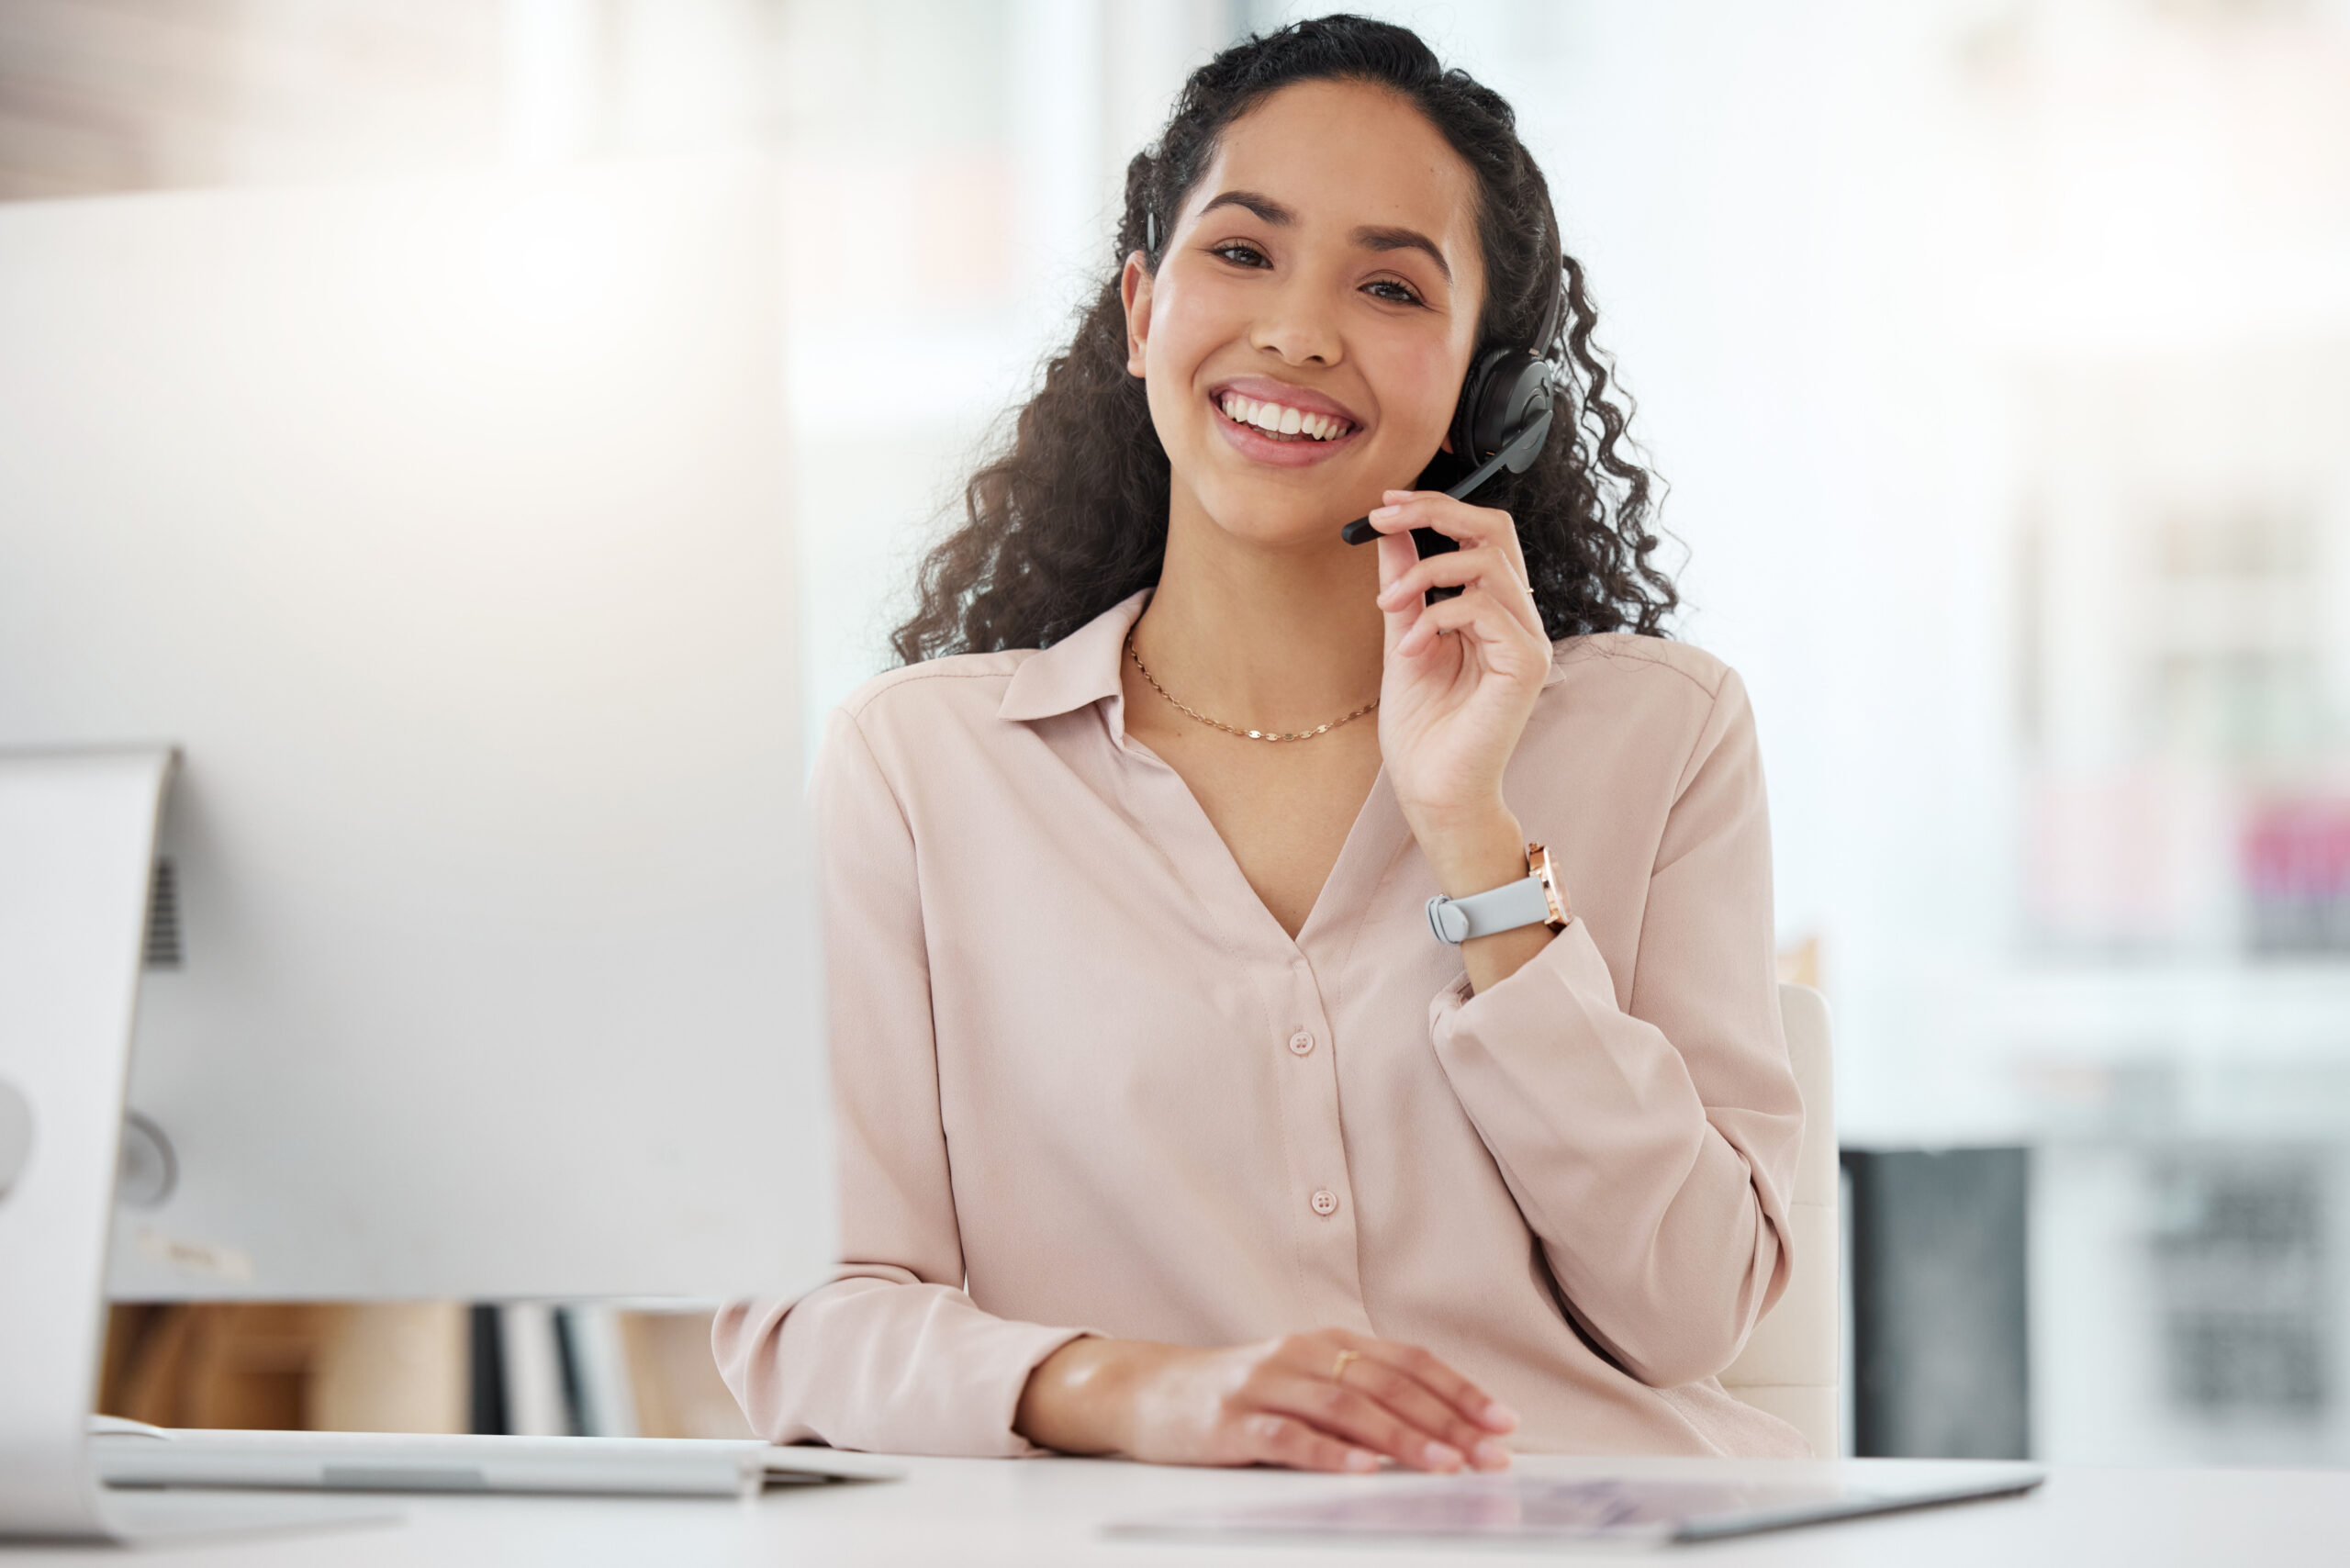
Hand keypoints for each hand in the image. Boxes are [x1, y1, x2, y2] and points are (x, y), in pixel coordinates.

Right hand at [1014, 1329, 1517, 1472]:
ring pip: (1346, 1409)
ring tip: (1445, 1464)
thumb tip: (1441, 1432)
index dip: (1459, 1390)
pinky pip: (1288, 1436)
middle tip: (1490, 1453)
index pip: (1406, 1362)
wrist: (1146, 1391)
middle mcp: (1301, 1353)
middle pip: (1386, 1385)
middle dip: (1447, 1420)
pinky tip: (1363, 1469)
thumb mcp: (1303, 1383)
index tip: (1504, 1422)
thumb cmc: (1238, 1395)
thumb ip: (1358, 1397)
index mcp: (1326, 1342)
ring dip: (1402, 1437)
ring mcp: (1265, 1384)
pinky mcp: (1231, 1421)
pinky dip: (1329, 1453)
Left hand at [1364, 490, 1550, 891]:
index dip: (1435, 508)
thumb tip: (1391, 531)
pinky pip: (1483, 608)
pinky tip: (1410, 650)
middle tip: (1382, 517)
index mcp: (1494, 610)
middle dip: (1435, 512)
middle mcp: (1518, 619)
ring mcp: (1528, 641)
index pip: (1481, 534)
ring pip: (1488, 563)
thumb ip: (1404, 586)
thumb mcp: (1402, 639)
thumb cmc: (1423, 730)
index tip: (1383, 505)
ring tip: (1388, 607)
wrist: (1434, 792)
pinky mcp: (1525, 665)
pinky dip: (1435, 617)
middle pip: (1497, 529)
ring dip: (1423, 574)